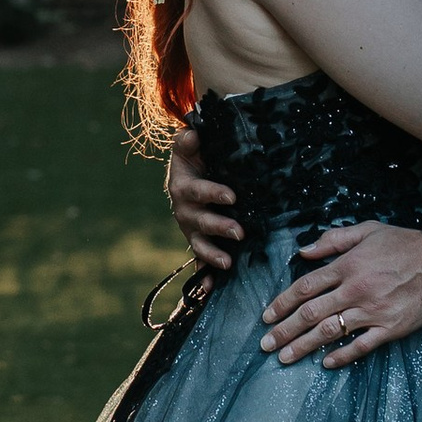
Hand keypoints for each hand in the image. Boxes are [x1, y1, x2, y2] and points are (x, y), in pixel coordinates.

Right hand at [165, 132, 243, 275]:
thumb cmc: (195, 157)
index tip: (232, 196)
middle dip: (219, 227)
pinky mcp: (198, 241)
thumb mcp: (189, 145)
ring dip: (212, 254)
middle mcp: (184, 211)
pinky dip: (204, 275)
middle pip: (199, 221)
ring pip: (199, 244)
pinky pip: (200, 260)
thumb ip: (188, 140)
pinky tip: (211, 287)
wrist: (190, 173)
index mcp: (182, 187)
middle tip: (239, 232)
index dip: (212, 194)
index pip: (196, 191)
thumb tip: (193, 133)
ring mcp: (191, 229)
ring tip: (228, 262)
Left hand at [262, 221, 421, 366]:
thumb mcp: (367, 231)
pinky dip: (342, 355)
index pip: (305, 287)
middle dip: (285, 330)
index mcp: (347, 266)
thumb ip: (333, 240)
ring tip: (285, 357)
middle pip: (311, 313)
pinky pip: (362, 345)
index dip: (282, 303)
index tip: (267, 317)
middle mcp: (355, 290)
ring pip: (330, 332)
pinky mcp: (390, 327)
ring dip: (304, 346)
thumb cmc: (404, 244)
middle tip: (266, 345)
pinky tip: (325, 363)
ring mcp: (372, 311)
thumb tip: (304, 251)